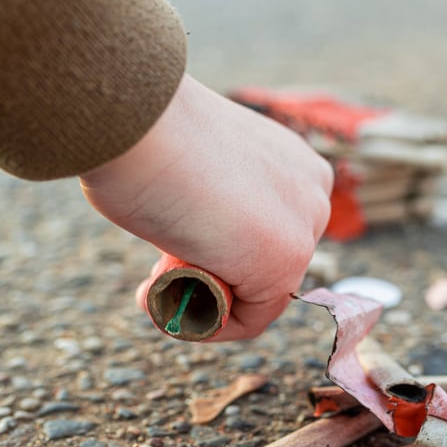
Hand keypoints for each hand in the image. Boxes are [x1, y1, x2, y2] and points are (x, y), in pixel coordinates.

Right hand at [80, 75, 332, 340]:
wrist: (135, 121)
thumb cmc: (144, 135)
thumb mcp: (194, 166)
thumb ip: (215, 201)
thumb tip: (201, 235)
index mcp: (292, 162)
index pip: (266, 231)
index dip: (214, 251)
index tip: (166, 249)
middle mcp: (311, 192)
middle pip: (265, 264)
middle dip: (210, 276)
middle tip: (158, 263)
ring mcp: (303, 228)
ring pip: (257, 295)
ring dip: (204, 301)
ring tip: (155, 283)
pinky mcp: (284, 263)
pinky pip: (250, 320)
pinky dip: (205, 325)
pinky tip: (164, 304)